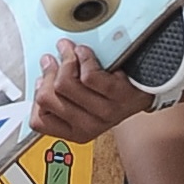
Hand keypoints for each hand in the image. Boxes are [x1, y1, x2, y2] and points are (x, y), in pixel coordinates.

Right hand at [30, 40, 148, 140]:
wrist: (146, 88)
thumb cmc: (112, 93)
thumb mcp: (83, 103)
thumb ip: (61, 96)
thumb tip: (42, 76)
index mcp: (75, 132)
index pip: (39, 120)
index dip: (38, 95)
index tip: (43, 79)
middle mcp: (88, 126)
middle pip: (47, 97)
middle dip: (48, 72)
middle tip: (54, 59)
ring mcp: (104, 112)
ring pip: (65, 84)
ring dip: (65, 60)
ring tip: (70, 51)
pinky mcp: (117, 95)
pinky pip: (89, 75)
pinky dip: (84, 57)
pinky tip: (86, 53)